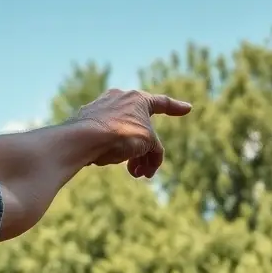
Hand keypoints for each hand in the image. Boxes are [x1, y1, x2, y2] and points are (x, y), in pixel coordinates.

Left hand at [74, 89, 191, 178]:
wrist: (83, 139)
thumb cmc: (120, 136)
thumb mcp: (148, 143)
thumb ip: (155, 150)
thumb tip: (147, 161)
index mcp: (138, 99)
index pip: (162, 103)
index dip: (176, 108)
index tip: (187, 108)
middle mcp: (120, 99)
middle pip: (143, 129)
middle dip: (148, 152)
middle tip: (148, 172)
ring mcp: (102, 109)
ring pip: (125, 135)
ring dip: (133, 156)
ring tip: (134, 173)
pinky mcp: (88, 122)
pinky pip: (109, 137)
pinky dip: (116, 151)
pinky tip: (111, 161)